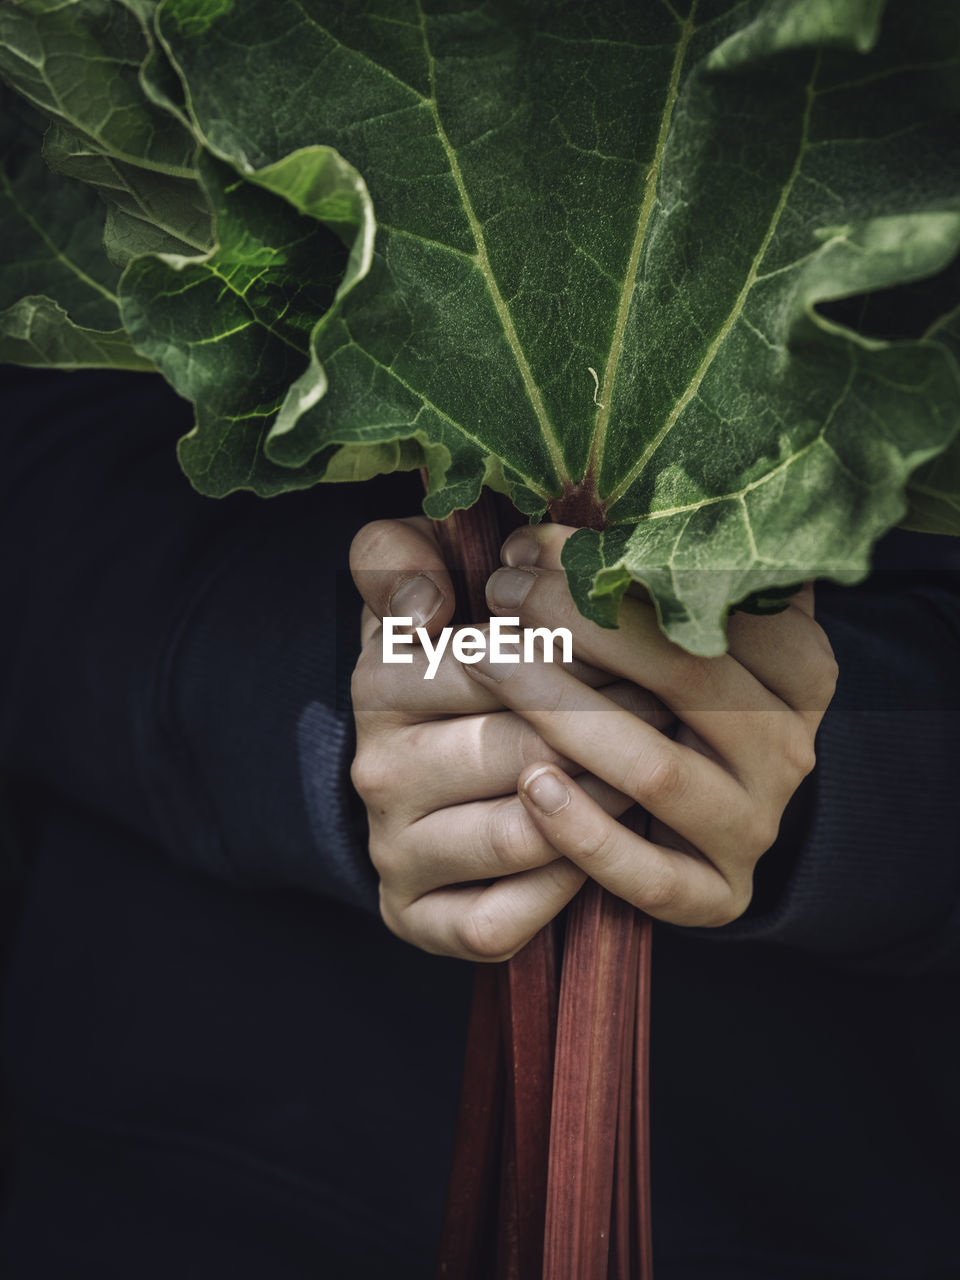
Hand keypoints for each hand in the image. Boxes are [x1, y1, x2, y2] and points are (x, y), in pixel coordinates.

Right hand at [348, 518, 672, 959]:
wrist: (425, 772)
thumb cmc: (452, 665)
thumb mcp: (422, 588)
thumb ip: (403, 559)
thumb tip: (426, 604)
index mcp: (377, 683)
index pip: (500, 668)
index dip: (584, 657)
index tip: (640, 650)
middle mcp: (374, 774)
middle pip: (522, 752)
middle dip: (612, 730)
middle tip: (672, 713)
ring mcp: (394, 852)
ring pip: (520, 837)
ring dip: (601, 806)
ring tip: (651, 771)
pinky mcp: (415, 920)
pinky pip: (498, 919)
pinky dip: (560, 890)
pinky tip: (599, 849)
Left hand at [465, 523, 837, 927]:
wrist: (714, 817)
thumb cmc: (676, 696)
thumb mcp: (690, 625)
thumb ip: (659, 571)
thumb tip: (561, 518)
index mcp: (799, 668)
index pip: (706, 604)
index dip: (607, 568)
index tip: (525, 544)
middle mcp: (791, 748)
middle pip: (680, 676)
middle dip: (576, 625)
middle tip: (498, 594)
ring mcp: (756, 826)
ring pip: (655, 771)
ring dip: (562, 714)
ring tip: (490, 665)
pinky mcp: (716, 896)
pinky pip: (647, 874)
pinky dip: (585, 832)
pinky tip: (530, 785)